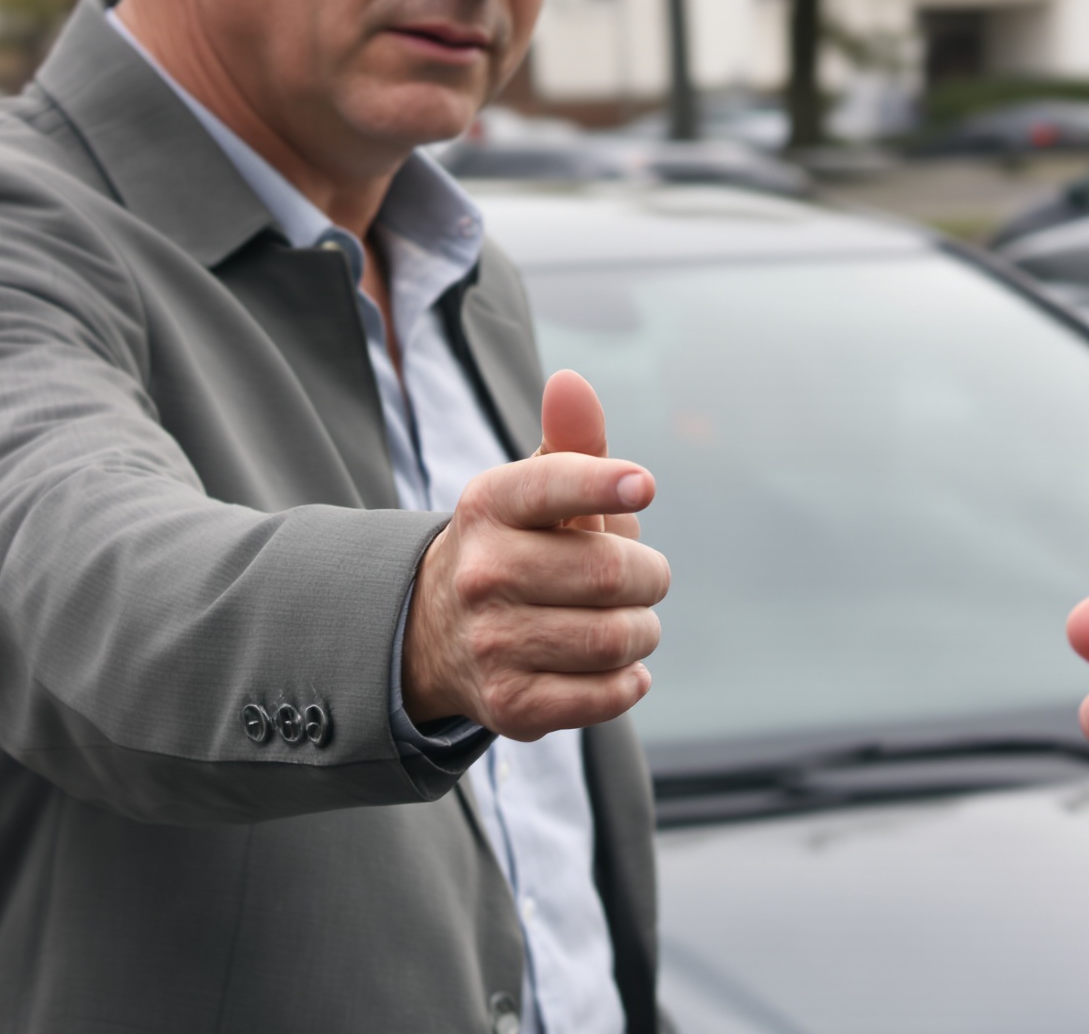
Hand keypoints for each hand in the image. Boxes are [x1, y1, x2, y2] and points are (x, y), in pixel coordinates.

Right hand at [403, 371, 671, 739]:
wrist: (440, 632)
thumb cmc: (518, 545)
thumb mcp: (536, 490)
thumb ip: (571, 440)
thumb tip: (572, 383)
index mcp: (490, 505)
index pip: (554, 484)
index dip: (607, 483)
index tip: (644, 487)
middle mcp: (482, 573)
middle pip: (611, 573)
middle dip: (648, 576)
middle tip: (641, 578)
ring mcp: (491, 643)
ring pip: (615, 638)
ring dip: (642, 631)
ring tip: (628, 622)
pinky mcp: (510, 704)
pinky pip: (605, 695)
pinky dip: (628, 681)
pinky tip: (619, 667)